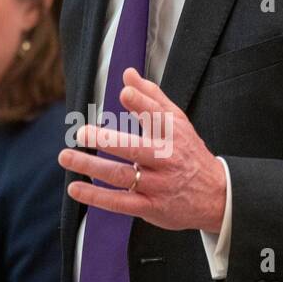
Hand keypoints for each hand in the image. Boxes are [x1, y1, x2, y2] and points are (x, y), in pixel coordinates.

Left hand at [58, 68, 226, 233]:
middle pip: (135, 148)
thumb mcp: (178, 123)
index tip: (125, 93)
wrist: (216, 196)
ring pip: (121, 175)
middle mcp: (165, 159)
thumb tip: (127, 74)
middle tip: (81, 132)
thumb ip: (152, 97)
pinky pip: (120, 203)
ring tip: (66, 156)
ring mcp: (158, 184)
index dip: (142, 104)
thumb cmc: (189, 153)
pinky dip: (96, 197)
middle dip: (107, 140)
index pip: (157, 117)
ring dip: (91, 166)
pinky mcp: (150, 207)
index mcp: (173, 134)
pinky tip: (75, 188)